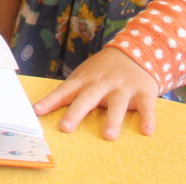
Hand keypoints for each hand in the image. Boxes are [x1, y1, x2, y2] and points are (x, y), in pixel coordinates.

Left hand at [33, 46, 158, 138]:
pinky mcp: (143, 91)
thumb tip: (43, 110)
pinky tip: (147, 130)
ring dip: (112, 119)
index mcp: (85, 80)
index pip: (64, 91)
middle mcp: (102, 83)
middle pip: (87, 98)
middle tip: (66, 128)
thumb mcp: (85, 75)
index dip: (50, 101)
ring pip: (117, 103)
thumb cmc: (104, 70)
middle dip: (76, 112)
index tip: (36, 112)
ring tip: (108, 136)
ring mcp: (123, 86)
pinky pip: (146, 106)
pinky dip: (148, 117)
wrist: (136, 49)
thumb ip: (70, 92)